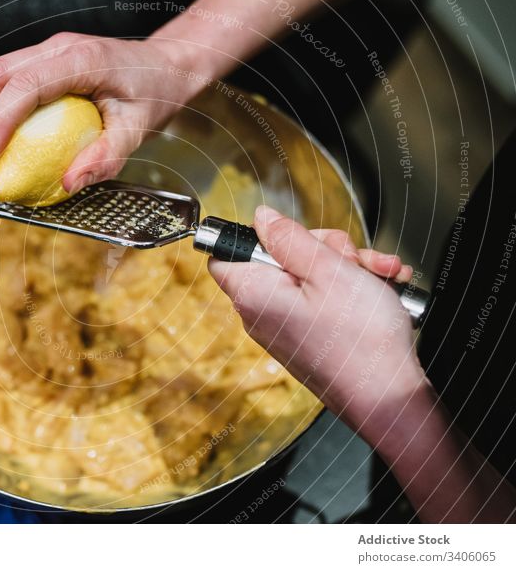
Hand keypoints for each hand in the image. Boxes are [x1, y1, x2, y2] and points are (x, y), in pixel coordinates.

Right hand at [0, 32, 197, 193]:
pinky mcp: (47, 59)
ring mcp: (51, 50)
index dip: (0, 118)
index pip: (26, 83)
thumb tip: (67, 184)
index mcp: (83, 60)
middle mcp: (61, 48)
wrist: (167, 67)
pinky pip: (10, 77)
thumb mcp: (138, 132)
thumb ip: (105, 158)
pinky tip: (1, 134)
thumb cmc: (156, 95)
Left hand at [208, 206, 426, 435]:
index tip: (288, 233)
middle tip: (350, 257)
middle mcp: (261, 313)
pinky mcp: (308, 337)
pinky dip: (351, 289)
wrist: (390, 397)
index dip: (253, 236)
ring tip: (380, 274)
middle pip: (277, 257)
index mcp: (253, 293)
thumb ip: (289, 238)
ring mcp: (286, 327)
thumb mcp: (327, 269)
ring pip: (309, 275)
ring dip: (347, 266)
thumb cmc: (360, 339)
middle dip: (322, 247)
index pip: (225, 253)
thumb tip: (261, 218)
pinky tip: (383, 288)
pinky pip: (323, 299)